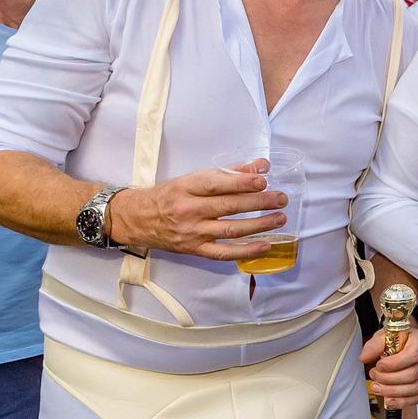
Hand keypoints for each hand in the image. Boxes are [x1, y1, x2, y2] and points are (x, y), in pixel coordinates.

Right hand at [105, 160, 287, 259]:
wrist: (136, 219)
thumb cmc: (169, 195)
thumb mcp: (192, 178)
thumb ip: (228, 172)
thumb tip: (262, 165)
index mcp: (186, 187)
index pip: (217, 184)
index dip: (242, 182)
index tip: (264, 179)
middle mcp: (188, 210)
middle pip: (228, 206)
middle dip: (259, 202)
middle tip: (281, 199)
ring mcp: (191, 232)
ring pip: (230, 230)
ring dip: (259, 225)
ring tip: (280, 219)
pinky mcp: (194, 249)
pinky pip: (223, 253)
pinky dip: (246, 250)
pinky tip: (265, 245)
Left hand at [361, 327, 417, 409]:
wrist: (403, 343)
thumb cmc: (395, 339)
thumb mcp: (383, 336)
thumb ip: (374, 346)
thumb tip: (364, 358)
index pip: (413, 355)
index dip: (395, 364)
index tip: (379, 365)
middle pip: (413, 374)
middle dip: (389, 379)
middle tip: (374, 375)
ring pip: (414, 388)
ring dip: (392, 391)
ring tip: (377, 386)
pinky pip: (416, 398)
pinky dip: (401, 401)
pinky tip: (388, 399)